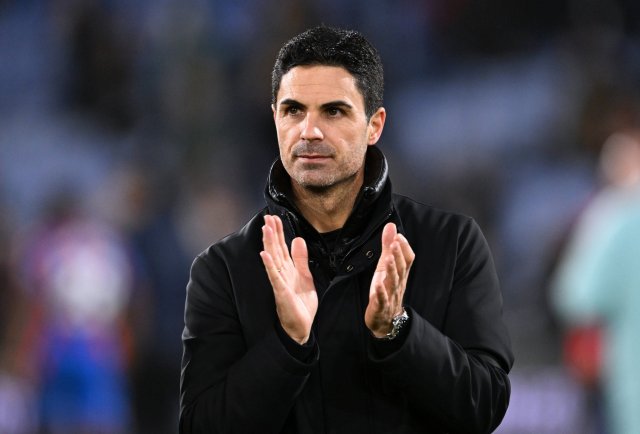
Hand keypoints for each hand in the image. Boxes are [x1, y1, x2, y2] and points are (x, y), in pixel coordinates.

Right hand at [260, 215, 317, 343]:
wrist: (301, 327)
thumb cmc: (301, 304)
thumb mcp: (306, 277)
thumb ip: (301, 259)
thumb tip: (298, 239)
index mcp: (288, 269)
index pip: (281, 247)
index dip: (278, 232)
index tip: (274, 217)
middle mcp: (281, 273)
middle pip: (275, 249)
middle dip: (272, 233)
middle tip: (267, 217)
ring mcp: (279, 282)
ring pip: (273, 259)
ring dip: (269, 244)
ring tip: (265, 229)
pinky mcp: (281, 292)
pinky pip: (274, 277)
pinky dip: (269, 265)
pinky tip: (264, 255)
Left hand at [365, 223, 414, 337]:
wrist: (385, 319)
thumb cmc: (386, 289)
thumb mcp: (385, 266)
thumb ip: (388, 247)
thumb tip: (391, 226)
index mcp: (400, 274)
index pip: (408, 259)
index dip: (404, 248)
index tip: (399, 236)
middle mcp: (398, 283)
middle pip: (401, 268)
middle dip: (398, 255)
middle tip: (395, 242)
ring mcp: (390, 295)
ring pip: (393, 282)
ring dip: (392, 270)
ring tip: (388, 258)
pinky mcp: (381, 306)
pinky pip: (382, 299)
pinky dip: (381, 292)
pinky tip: (378, 284)